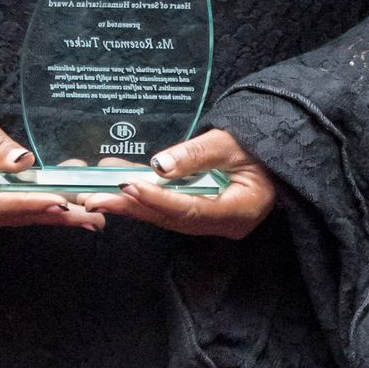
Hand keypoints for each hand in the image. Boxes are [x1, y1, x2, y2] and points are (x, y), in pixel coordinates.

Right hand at [0, 98, 106, 231]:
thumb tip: (24, 162)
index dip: (28, 203)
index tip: (60, 202)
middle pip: (10, 215)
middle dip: (52, 215)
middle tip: (93, 217)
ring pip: (14, 215)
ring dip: (52, 214)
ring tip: (90, 215)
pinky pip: (12, 208)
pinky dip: (40, 205)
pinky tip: (69, 203)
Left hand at [98, 128, 275, 240]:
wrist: (273, 154)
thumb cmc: (259, 146)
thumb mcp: (230, 143)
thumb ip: (196, 155)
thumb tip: (160, 165)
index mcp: (240, 210)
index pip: (191, 208)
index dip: (158, 198)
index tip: (128, 186)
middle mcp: (225, 224)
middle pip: (172, 218)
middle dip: (132, 207)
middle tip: (95, 199)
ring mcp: (212, 222)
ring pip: (166, 216)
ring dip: (131, 204)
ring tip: (97, 194)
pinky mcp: (201, 215)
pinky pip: (169, 209)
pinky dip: (144, 198)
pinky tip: (118, 188)